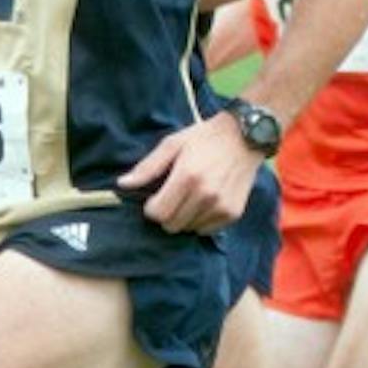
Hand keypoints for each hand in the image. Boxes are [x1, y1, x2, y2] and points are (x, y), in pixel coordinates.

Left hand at [118, 111, 258, 231]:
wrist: (245, 137)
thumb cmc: (204, 138)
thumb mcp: (172, 144)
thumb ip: (147, 167)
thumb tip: (122, 184)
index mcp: (187, 177)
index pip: (158, 213)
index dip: (151, 208)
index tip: (156, 197)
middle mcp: (205, 195)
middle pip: (172, 225)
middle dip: (166, 215)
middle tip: (172, 198)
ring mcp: (221, 206)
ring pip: (189, 229)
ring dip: (185, 218)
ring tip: (191, 197)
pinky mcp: (233, 213)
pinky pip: (207, 230)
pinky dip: (202, 220)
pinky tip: (206, 202)